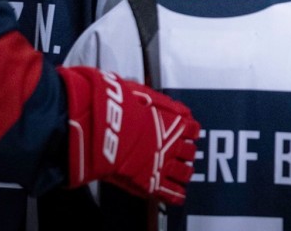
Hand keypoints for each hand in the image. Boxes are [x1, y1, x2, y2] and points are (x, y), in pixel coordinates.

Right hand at [58, 66, 199, 204]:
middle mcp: (172, 143)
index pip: (192, 128)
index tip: (190, 133)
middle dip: (187, 153)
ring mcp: (161, 164)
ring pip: (184, 172)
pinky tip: (177, 197)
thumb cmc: (114, 106)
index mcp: (172, 121)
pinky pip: (168, 192)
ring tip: (183, 174)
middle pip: (189, 152)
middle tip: (185, 155)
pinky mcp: (147, 182)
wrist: (98, 127)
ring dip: (184, 172)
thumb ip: (158, 102)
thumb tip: (168, 105)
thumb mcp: (139, 93)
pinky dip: (174, 195)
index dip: (190, 131)